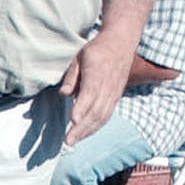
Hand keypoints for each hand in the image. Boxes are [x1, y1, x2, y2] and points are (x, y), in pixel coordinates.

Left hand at [59, 30, 132, 144]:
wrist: (121, 43)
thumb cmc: (97, 50)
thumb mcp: (80, 57)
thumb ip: (71, 76)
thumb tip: (63, 94)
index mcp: (97, 73)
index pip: (90, 93)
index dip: (82, 108)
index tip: (72, 120)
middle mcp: (108, 85)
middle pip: (96, 110)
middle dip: (81, 128)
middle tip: (67, 141)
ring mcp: (113, 93)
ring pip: (102, 116)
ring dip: (87, 131)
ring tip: (73, 141)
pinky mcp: (116, 98)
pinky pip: (107, 115)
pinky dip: (96, 127)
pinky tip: (85, 134)